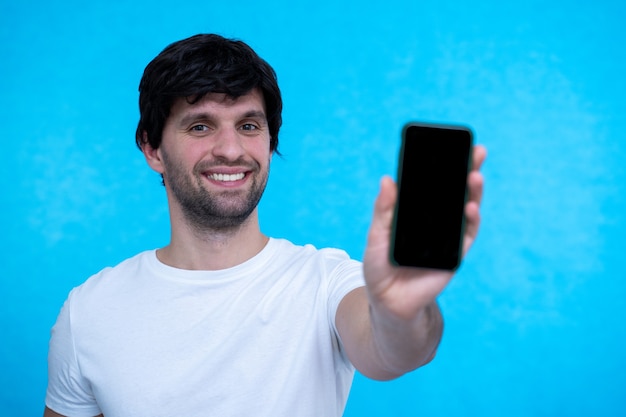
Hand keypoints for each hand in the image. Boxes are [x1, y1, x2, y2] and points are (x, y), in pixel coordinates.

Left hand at [363, 145, 486, 319]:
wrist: (388, 301)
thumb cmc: (380, 266)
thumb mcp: (376, 235)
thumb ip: (384, 210)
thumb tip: (387, 179)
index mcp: (417, 212)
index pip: (433, 184)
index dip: (444, 165)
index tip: (452, 144)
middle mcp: (436, 221)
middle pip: (455, 191)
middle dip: (467, 170)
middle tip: (477, 151)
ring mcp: (448, 237)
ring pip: (466, 209)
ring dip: (473, 193)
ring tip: (475, 176)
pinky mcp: (456, 255)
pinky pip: (467, 236)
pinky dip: (471, 221)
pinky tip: (470, 208)